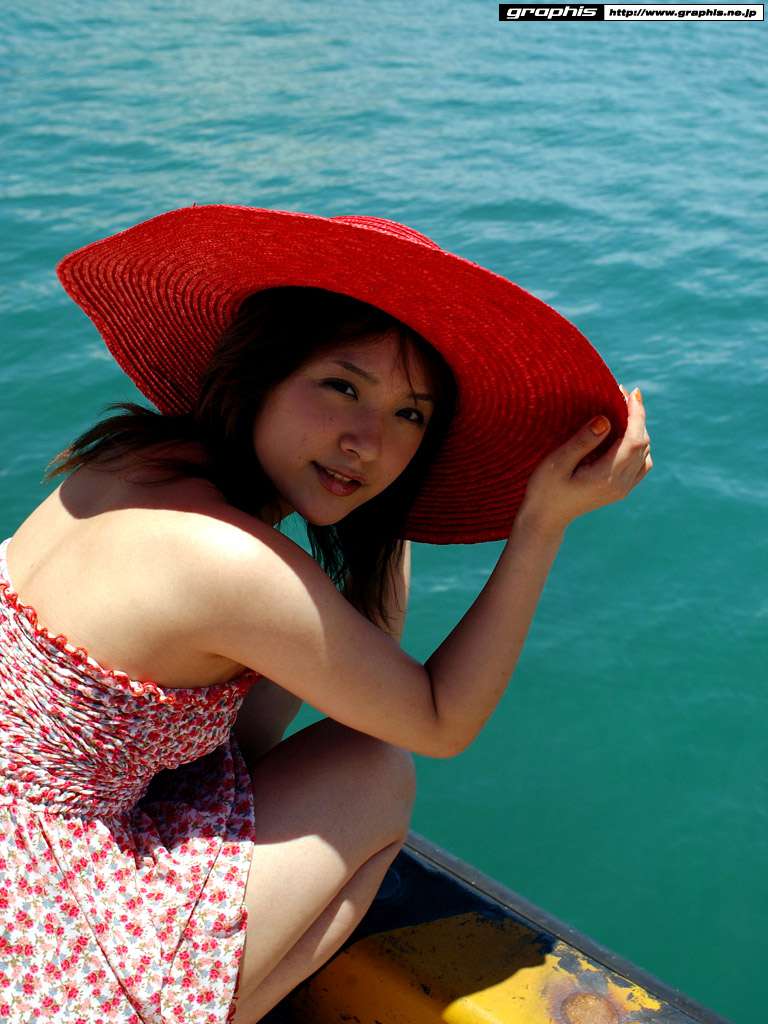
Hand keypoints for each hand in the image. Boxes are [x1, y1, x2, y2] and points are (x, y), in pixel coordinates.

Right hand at [516, 387, 651, 536]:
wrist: (545, 518)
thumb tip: (606, 420)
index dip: (636, 413)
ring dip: (638, 430)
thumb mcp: (557, 462)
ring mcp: (622, 489)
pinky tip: (624, 434)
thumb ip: (583, 441)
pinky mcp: (620, 490)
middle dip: (637, 417)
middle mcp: (620, 484)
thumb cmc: (545, 489)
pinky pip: (640, 464)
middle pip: (643, 444)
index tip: (630, 392)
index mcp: (607, 476)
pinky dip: (638, 445)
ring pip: (644, 453)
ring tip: (624, 410)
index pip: (635, 439)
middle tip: (622, 394)